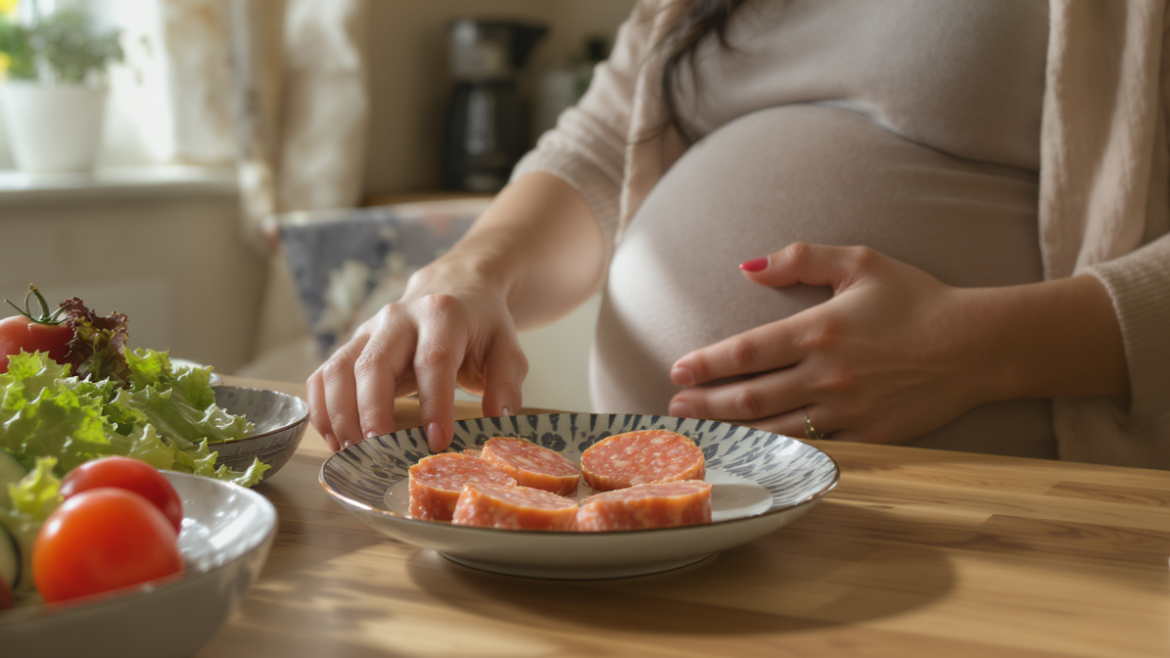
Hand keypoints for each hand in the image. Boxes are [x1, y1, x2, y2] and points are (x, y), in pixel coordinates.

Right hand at [307, 263, 527, 452]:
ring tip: (351, 451)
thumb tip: (498, 419)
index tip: (437, 441)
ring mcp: (369, 330)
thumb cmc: (480, 326)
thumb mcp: (507, 348)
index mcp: (442, 315)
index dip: (434, 403)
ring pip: (339, 369)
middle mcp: (399, 318)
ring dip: (340, 413)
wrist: (454, 289)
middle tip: (378, 450)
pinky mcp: (352, 345)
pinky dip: (322, 408)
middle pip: (374, 364)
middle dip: (371, 411)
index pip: (433, 361)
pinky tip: (335, 438)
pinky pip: (324, 375)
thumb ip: (507, 383)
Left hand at [667, 243, 991, 443]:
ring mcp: (848, 409)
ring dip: (732, 430)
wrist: (977, 344)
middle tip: (676, 405)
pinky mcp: (870, 435)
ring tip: (701, 429)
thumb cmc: (916, 299)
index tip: (677, 369)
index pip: (746, 351)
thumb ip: (800, 259)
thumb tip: (745, 269)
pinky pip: (814, 446)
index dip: (706, 364)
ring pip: (775, 427)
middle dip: (706, 403)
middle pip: (750, 396)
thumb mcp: (860, 262)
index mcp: (820, 329)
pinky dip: (779, 449)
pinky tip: (754, 448)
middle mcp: (828, 373)